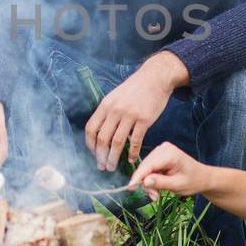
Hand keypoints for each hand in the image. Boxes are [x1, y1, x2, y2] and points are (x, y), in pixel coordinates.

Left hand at [83, 53, 185, 170]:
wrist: (155, 78)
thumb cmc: (135, 88)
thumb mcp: (115, 96)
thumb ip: (108, 112)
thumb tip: (101, 132)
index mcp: (105, 105)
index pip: (91, 128)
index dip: (90, 144)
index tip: (93, 154)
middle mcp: (115, 110)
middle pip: (103, 138)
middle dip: (100, 156)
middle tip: (102, 167)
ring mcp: (130, 115)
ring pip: (117, 142)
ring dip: (113, 158)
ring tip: (113, 166)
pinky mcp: (144, 119)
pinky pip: (136, 140)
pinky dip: (133, 153)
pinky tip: (132, 159)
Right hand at [129, 142, 213, 199]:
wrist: (202, 177)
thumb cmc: (193, 181)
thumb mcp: (178, 185)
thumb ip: (161, 183)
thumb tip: (144, 181)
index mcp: (170, 153)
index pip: (149, 165)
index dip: (138, 177)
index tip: (130, 188)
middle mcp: (163, 148)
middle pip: (145, 167)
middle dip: (146, 183)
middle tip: (153, 197)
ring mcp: (160, 150)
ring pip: (145, 169)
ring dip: (148, 183)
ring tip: (157, 194)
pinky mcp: (158, 155)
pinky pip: (148, 168)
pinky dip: (151, 179)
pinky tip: (157, 186)